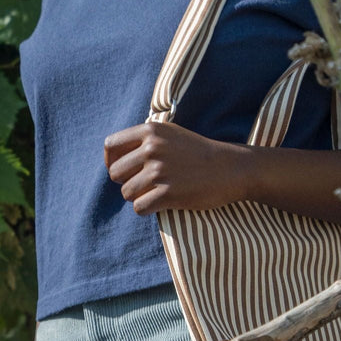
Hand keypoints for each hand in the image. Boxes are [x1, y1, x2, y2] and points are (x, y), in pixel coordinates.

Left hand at [103, 122, 244, 214]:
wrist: (229, 168)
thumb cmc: (197, 152)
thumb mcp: (169, 134)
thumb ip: (143, 139)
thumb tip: (112, 157)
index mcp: (150, 130)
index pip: (110, 145)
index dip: (111, 161)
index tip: (122, 170)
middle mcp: (152, 148)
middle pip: (115, 173)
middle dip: (126, 182)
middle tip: (145, 184)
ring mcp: (159, 171)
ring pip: (126, 193)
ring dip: (138, 197)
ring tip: (157, 192)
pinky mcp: (167, 193)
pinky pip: (139, 208)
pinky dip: (147, 209)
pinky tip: (162, 203)